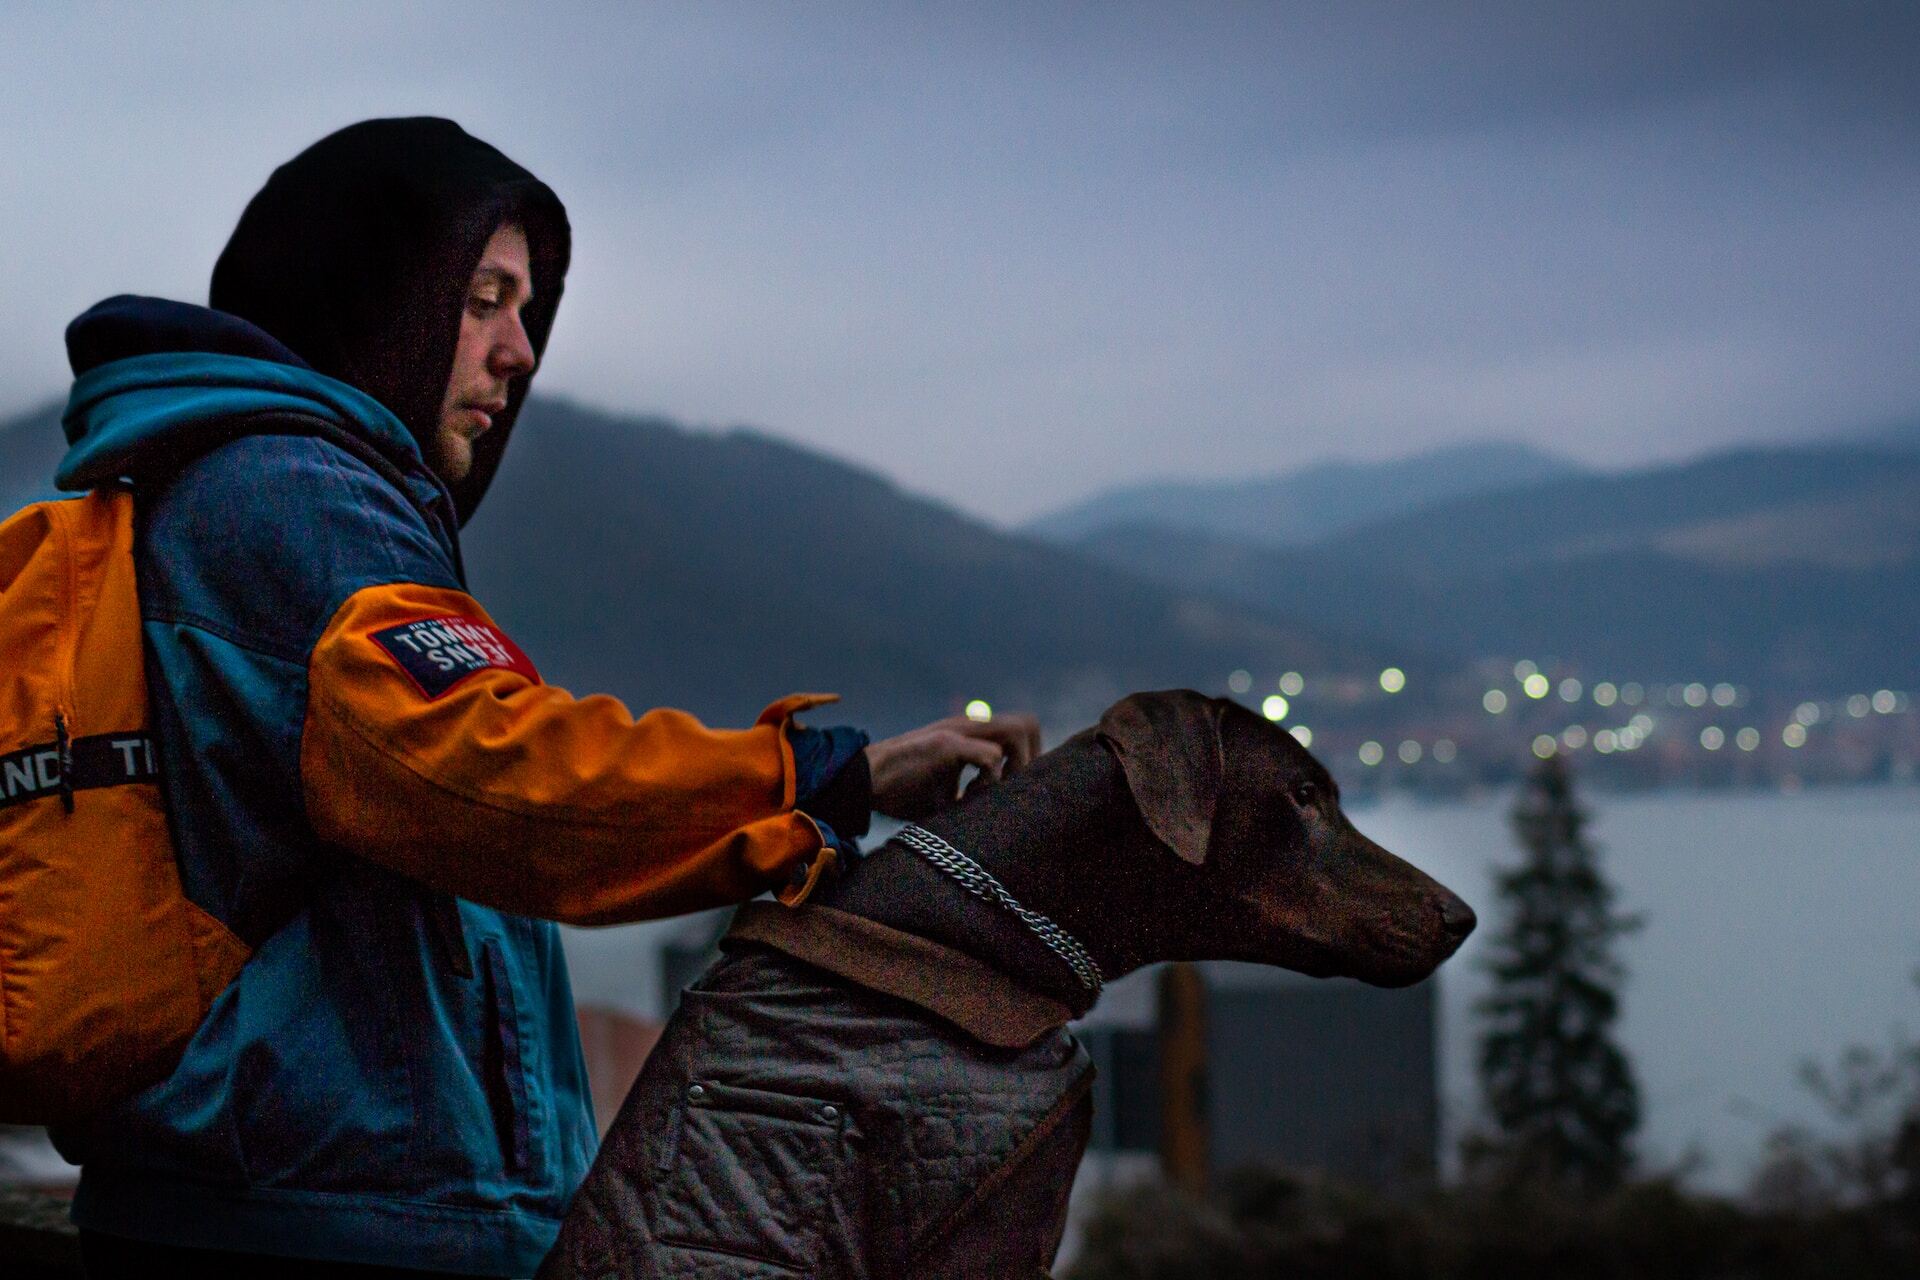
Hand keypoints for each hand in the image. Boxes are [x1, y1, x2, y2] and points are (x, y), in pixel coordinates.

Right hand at [864, 711, 1041, 820]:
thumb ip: (974, 792)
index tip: (1017, 791)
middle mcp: (967, 726)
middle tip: (1011, 791)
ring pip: (1016, 731)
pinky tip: (969, 798)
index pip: (1022, 731)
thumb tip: (1002, 814)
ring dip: (1015, 766)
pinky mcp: (944, 746)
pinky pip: (990, 756)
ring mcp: (957, 732)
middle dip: (1030, 760)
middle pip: (1027, 724)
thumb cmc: (902, 791)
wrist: (861, 781)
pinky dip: (990, 781)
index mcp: (970, 735)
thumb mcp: (946, 791)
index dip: (1028, 759)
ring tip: (993, 791)